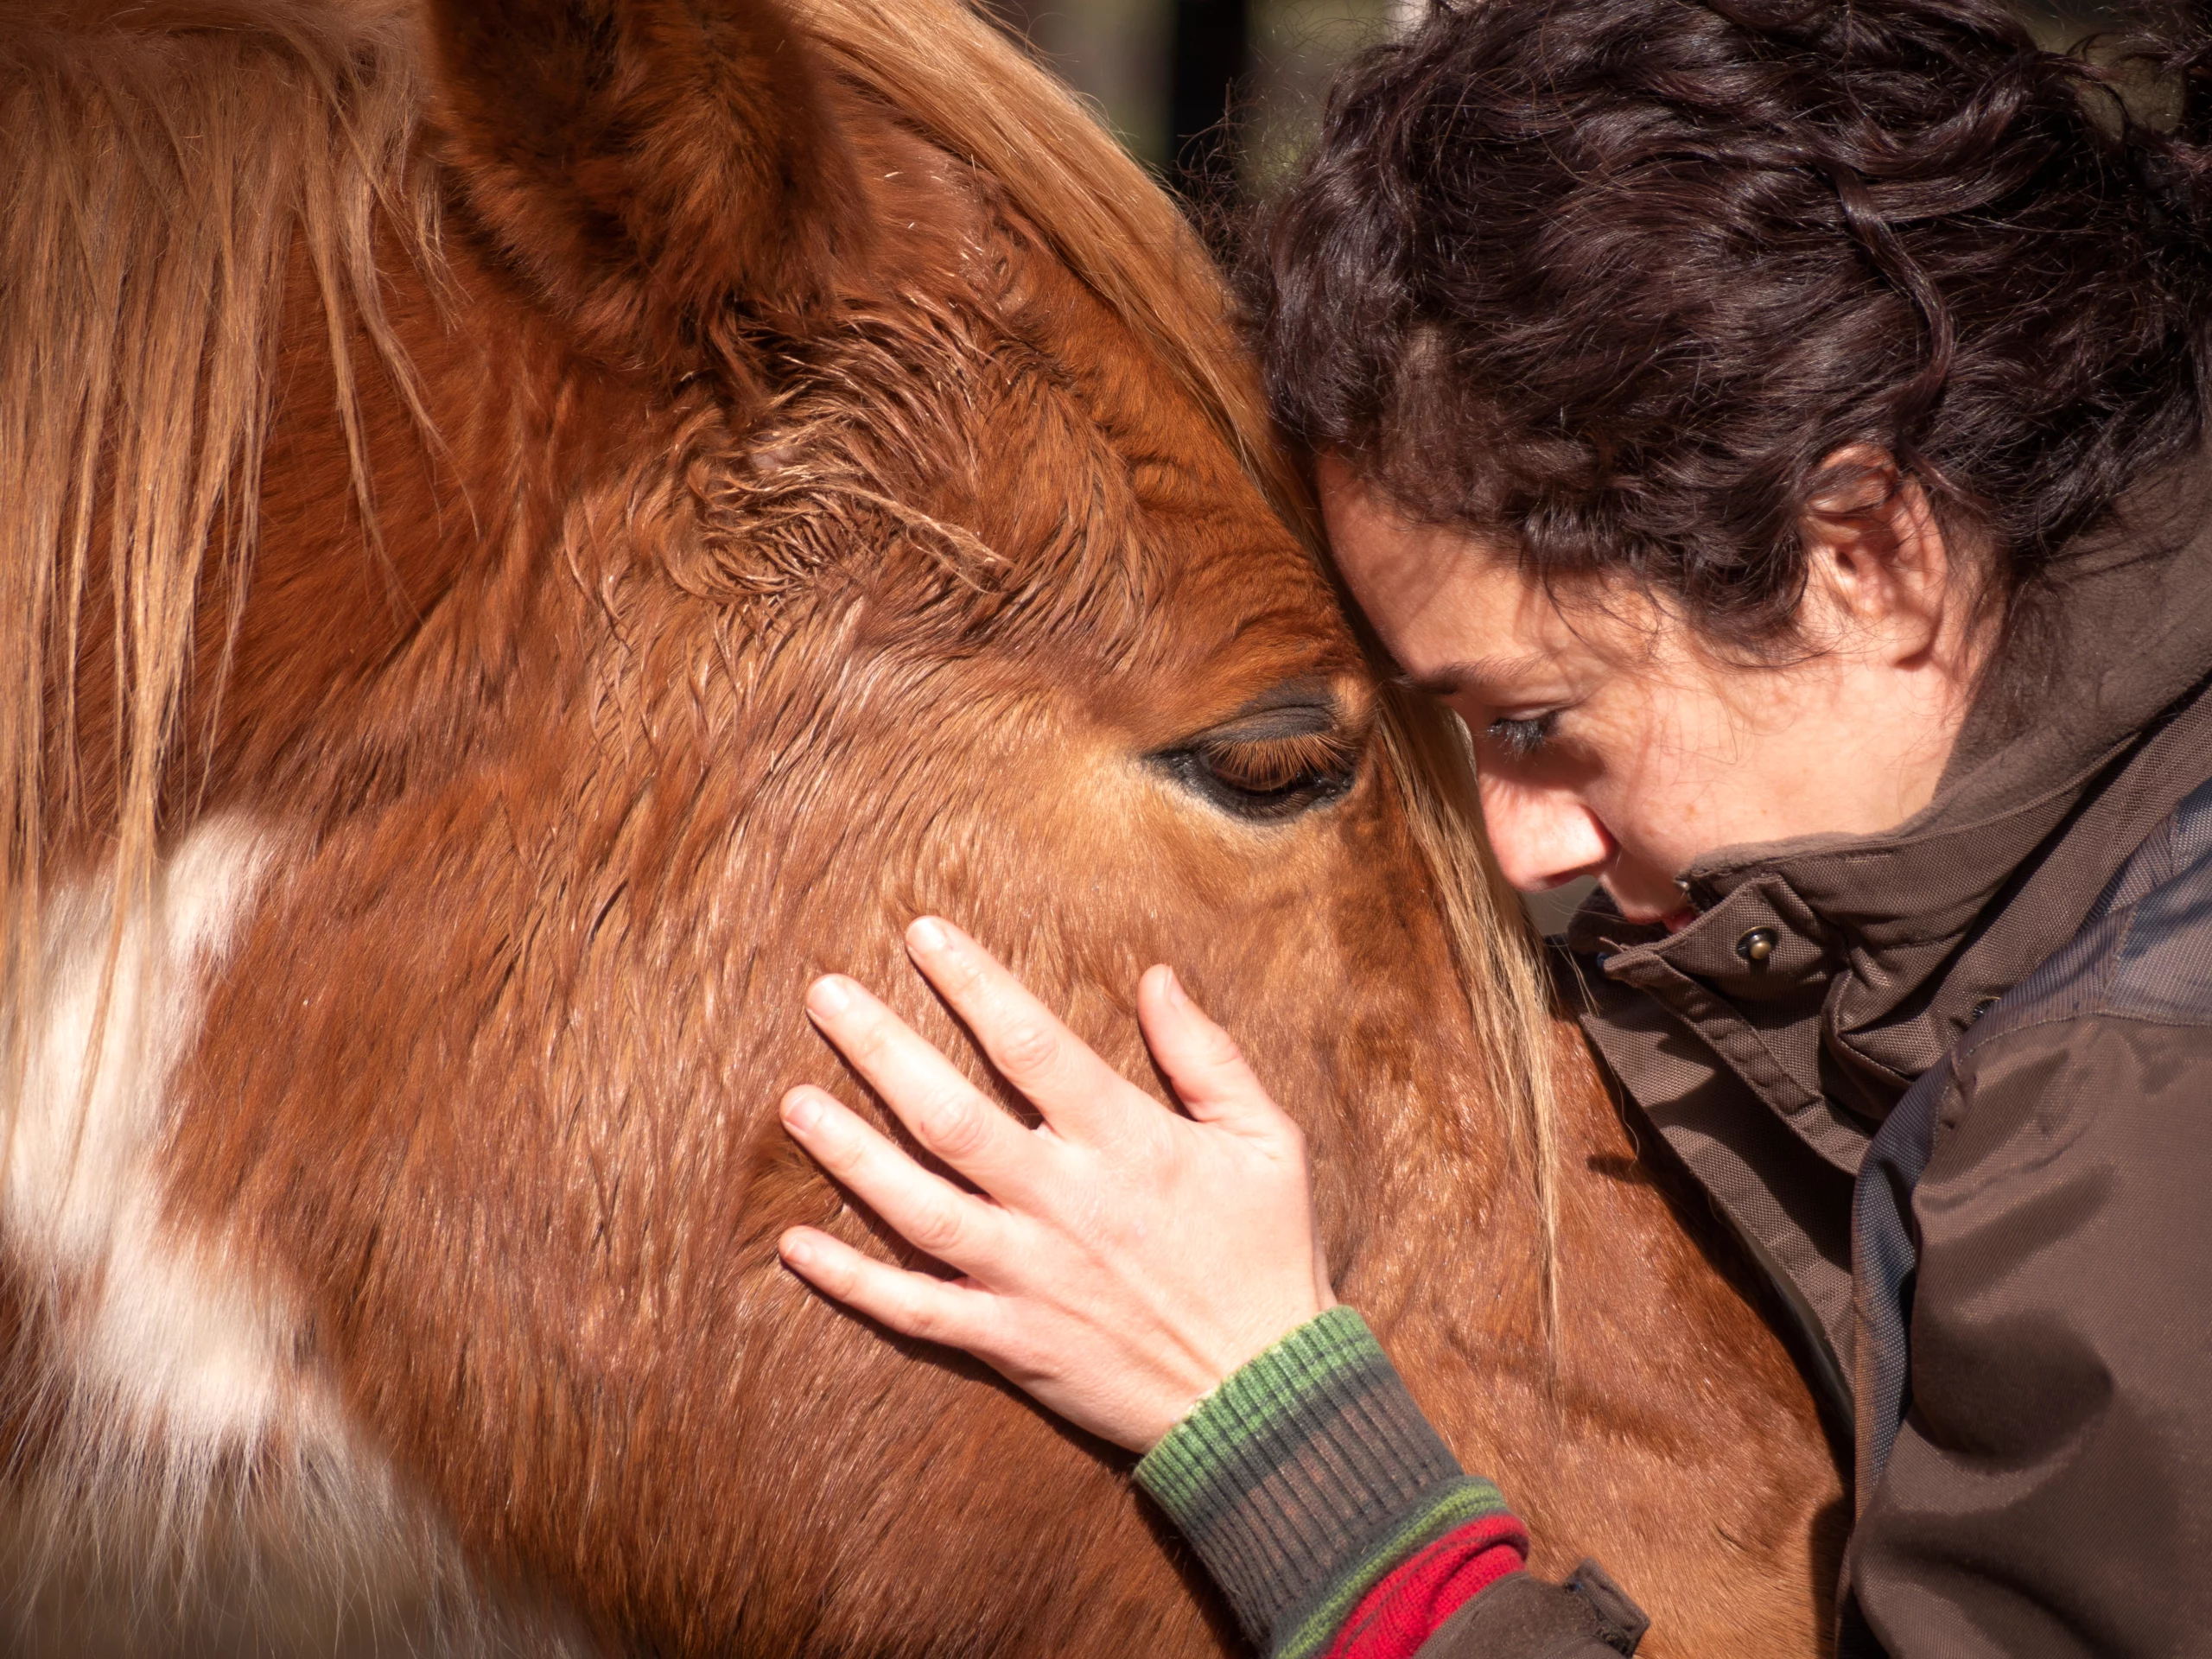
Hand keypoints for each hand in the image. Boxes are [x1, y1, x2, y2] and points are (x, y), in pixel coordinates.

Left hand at [775, 917, 1334, 1451]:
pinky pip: (916, 1309)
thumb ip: (1205, 1056)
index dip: (972, 982)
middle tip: (823, 995)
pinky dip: (852, 1281)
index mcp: (1125, 1143)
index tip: (921, 933)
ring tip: (792, 1102)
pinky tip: (797, 1245)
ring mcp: (1029, 1276)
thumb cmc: (1271, 1257)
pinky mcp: (1011, 1342)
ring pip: (916, 1205)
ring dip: (848, 1151)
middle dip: (880, 1048)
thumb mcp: (1267, 1140)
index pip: (1030, 1044)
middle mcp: (1064, 1202)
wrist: (1270, 1396)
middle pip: (950, 1115)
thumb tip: (1156, 977)